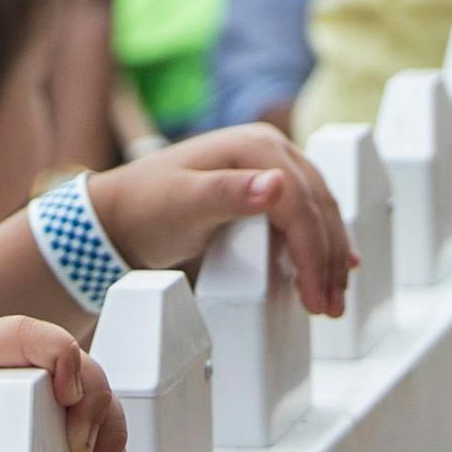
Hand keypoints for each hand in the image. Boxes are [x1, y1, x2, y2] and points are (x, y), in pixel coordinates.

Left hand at [0, 319, 119, 451]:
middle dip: (94, 410)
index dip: (62, 355)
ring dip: (109, 444)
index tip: (66, 398)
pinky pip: (101, 440)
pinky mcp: (55, 443)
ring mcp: (40, 411)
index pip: (30, 333)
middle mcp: (15, 378)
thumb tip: (57, 383)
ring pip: (102, 407)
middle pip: (82, 369)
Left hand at [89, 125, 358, 317]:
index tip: (315, 294)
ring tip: (332, 298)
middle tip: (330, 305)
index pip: (300, 202)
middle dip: (329, 260)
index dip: (313, 252)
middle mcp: (269, 149)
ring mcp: (270, 168)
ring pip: (319, 212)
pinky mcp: (266, 190)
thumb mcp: (183, 203)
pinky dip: (320, 245)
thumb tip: (277, 185)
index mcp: (254, 145)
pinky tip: (332, 267)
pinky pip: (306, 216)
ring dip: (331, 256)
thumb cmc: (145, 208)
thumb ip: (227, 193)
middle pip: (317, 207)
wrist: (119, 216)